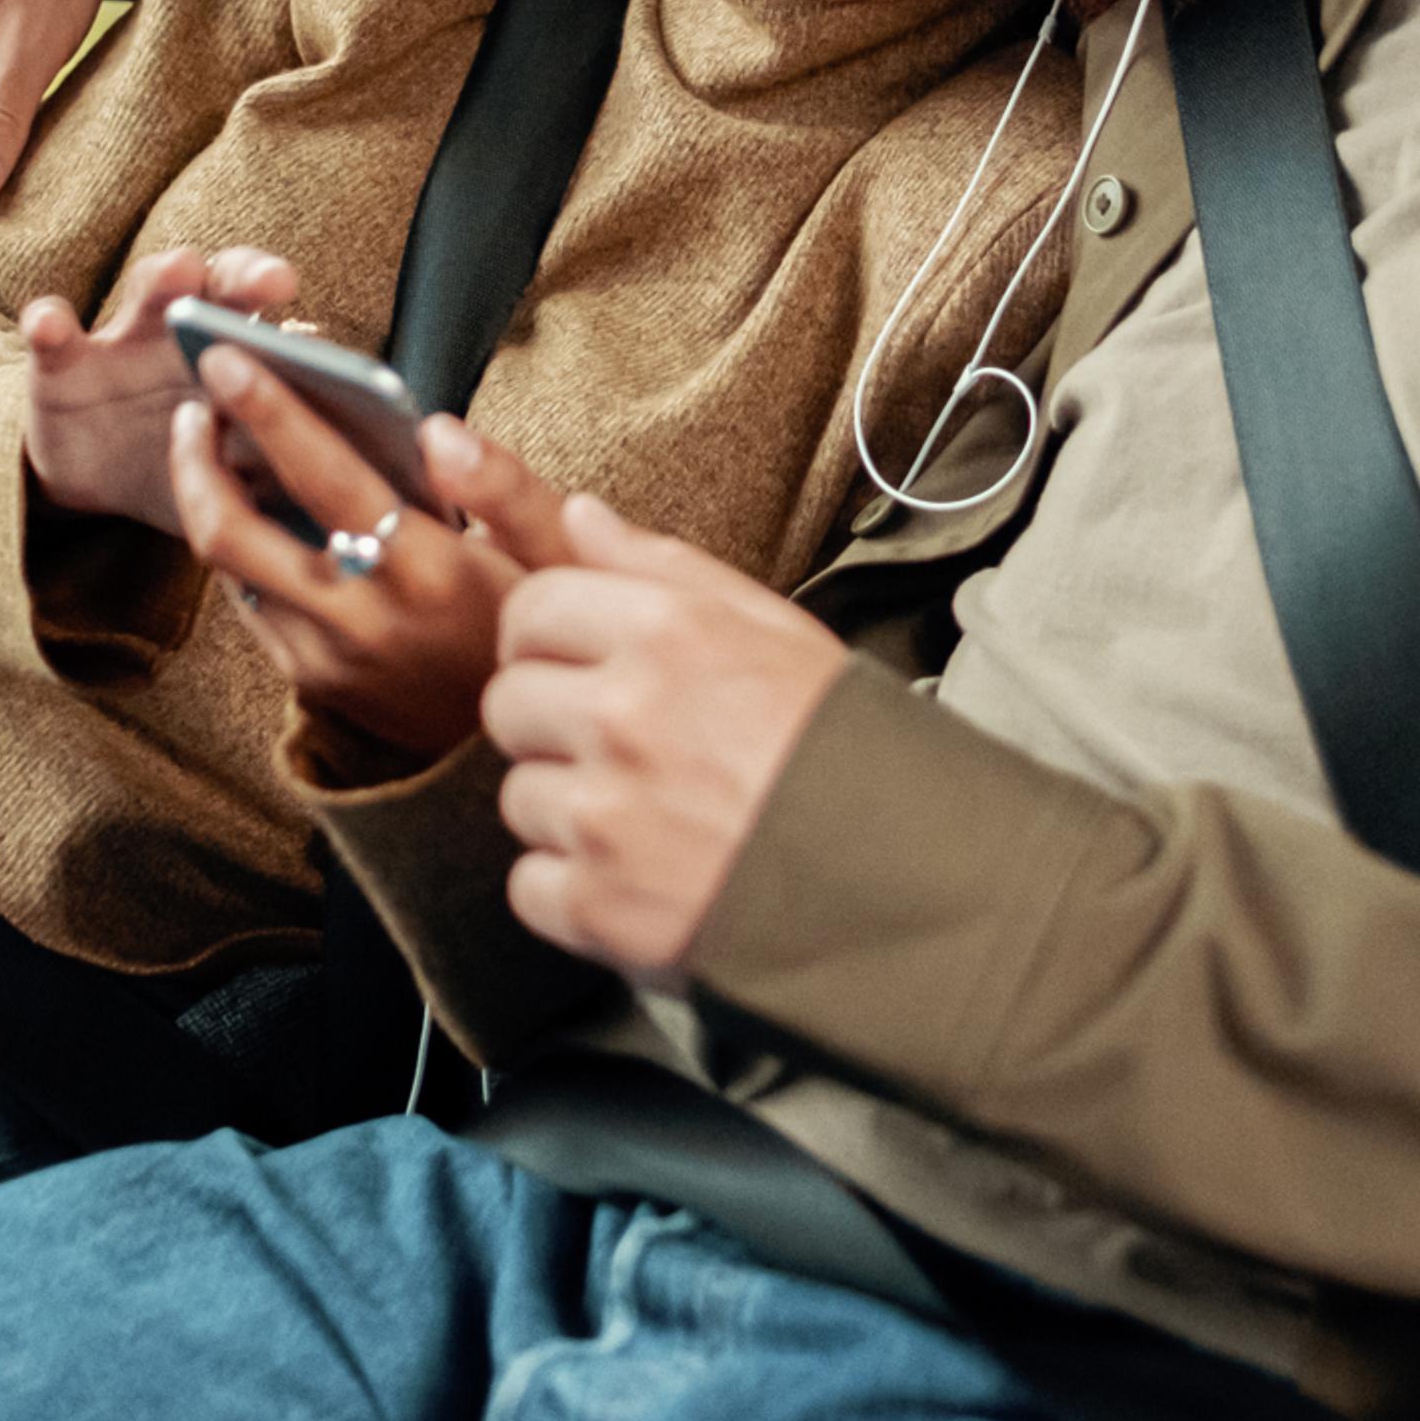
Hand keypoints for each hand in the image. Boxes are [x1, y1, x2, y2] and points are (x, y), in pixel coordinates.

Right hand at [22, 246, 295, 535]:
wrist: (101, 474)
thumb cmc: (192, 461)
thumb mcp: (239, 472)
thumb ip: (286, 468)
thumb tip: (359, 492)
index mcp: (244, 357)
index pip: (282, 327)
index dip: (299, 334)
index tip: (318, 340)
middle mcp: (193, 334)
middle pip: (224, 287)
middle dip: (247, 276)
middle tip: (274, 281)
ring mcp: (125, 341)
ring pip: (147, 292)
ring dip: (165, 277)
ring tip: (182, 272)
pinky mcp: (62, 365)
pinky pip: (53, 337)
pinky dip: (50, 324)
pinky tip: (51, 323)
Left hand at [175, 364, 584, 764]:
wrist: (517, 746)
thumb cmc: (537, 628)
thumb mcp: (551, 554)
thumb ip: (503, 486)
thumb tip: (437, 429)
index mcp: (433, 573)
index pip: (329, 481)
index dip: (271, 415)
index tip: (227, 358)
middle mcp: (367, 620)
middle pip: (236, 535)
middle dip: (196, 457)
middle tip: (193, 399)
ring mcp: (329, 659)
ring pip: (229, 571)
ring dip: (205, 498)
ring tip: (208, 442)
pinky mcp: (311, 683)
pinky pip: (250, 604)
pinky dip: (240, 548)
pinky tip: (250, 508)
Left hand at [482, 499, 846, 986]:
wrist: (911, 885)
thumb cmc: (847, 749)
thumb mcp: (775, 629)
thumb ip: (663, 567)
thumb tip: (578, 514)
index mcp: (668, 632)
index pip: (532, 609)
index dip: (548, 639)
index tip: (577, 666)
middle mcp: (625, 714)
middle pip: (508, 702)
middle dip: (551, 723)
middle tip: (622, 751)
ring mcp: (606, 814)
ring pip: (518, 796)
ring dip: (569, 811)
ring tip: (652, 820)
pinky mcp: (598, 906)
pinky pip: (531, 884)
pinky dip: (576, 891)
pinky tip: (645, 880)